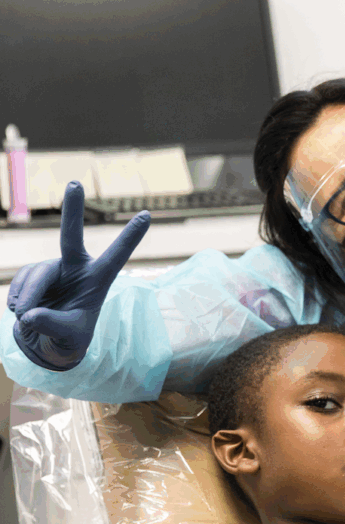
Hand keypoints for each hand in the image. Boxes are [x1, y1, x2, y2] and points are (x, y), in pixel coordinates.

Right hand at [6, 181, 150, 369]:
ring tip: (26, 317)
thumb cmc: (71, 337)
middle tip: (75, 184)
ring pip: (36, 276)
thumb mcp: (69, 336)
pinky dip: (17, 299)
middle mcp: (76, 267)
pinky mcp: (32, 272)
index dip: (130, 237)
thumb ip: (52, 325)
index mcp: (98, 279)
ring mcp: (53, 267)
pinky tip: (20, 312)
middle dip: (72, 210)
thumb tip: (29, 313)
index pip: (116, 256)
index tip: (147, 215)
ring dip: (28, 298)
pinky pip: (20, 283)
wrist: (48, 339)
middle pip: (71, 236)